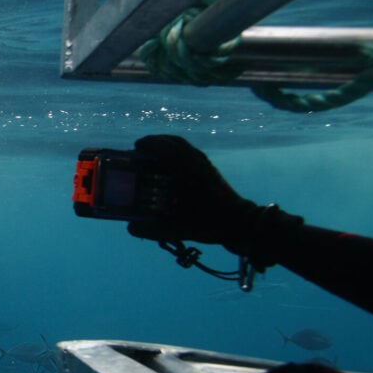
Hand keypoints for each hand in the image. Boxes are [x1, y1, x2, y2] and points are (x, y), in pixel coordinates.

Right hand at [126, 136, 293, 265]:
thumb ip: (153, 230)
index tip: (136, 147)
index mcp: (188, 171)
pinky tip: (170, 167)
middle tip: (142, 150)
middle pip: (175, 142)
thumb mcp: (180, 229)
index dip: (150, 144)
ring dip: (167, 147)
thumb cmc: (212, 224)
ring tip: (154, 155)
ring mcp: (205, 165)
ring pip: (183, 147)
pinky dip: (176, 154)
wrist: (241, 224)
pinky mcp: (210, 170)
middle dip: (156, 142)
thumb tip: (130, 227)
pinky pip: (190, 154)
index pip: (166, 148)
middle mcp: (197, 162)